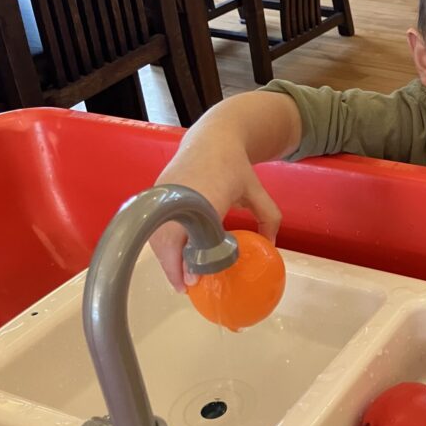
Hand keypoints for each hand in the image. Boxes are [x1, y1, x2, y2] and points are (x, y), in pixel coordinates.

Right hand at [150, 144, 280, 292]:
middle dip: (173, 267)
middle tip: (187, 286)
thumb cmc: (236, 167)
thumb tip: (271, 246)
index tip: (193, 280)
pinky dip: (162, 243)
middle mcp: (178, 197)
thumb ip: (269, 218)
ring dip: (166, 257)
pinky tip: (174, 256)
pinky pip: (154, 224)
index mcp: (204, 198)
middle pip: (166, 240)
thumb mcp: (257, 192)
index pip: (188, 236)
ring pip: (156, 234)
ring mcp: (163, 194)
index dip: (186, 261)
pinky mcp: (155, 193)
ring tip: (181, 276)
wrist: (213, 138)